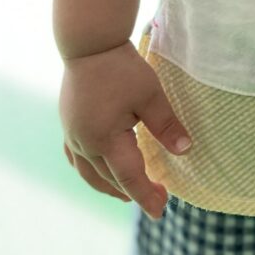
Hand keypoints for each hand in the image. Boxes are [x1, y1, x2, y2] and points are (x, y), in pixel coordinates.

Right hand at [59, 39, 192, 220]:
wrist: (89, 43)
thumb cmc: (122, 67)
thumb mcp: (151, 94)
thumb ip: (167, 125)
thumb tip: (185, 151)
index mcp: (105, 139)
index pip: (129, 178)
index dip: (146, 196)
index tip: (162, 211)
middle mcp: (84, 143)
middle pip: (108, 179)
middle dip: (132, 191)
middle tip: (156, 198)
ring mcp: (72, 134)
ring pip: (89, 172)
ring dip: (108, 185)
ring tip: (127, 192)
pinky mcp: (69, 122)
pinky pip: (77, 158)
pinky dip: (91, 170)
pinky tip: (98, 168)